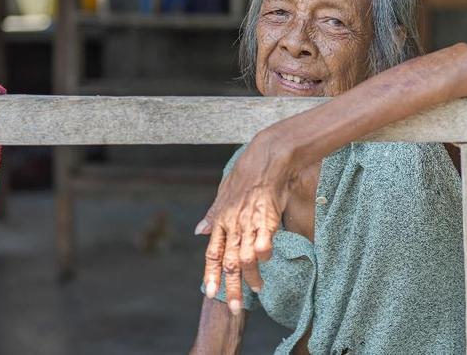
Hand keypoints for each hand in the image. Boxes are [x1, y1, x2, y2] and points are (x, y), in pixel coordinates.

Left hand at [196, 132, 293, 313]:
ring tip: (257, 289)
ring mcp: (250, 222)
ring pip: (246, 258)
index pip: (212, 253)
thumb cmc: (246, 173)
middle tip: (235, 309)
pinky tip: (267, 261)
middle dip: (231, 288)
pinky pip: (264, 244)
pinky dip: (265, 255)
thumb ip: (212, 215)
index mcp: (220, 219)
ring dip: (251, 277)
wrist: (268, 158)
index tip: (209, 293)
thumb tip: (198, 231)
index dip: (210, 275)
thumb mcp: (223, 193)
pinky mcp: (267, 219)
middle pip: (228, 262)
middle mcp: (233, 224)